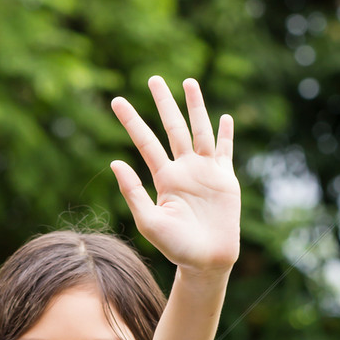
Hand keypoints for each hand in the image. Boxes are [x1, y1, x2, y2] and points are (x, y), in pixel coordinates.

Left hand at [110, 77, 239, 273]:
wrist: (206, 261)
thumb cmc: (175, 246)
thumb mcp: (149, 221)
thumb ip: (132, 192)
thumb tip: (115, 161)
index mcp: (164, 178)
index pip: (145, 142)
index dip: (131, 121)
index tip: (116, 101)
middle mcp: (183, 169)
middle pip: (172, 128)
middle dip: (164, 104)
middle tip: (154, 78)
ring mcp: (205, 171)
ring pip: (199, 130)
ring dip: (195, 107)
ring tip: (189, 82)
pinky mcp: (225, 178)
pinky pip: (224, 150)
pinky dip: (225, 133)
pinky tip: (224, 117)